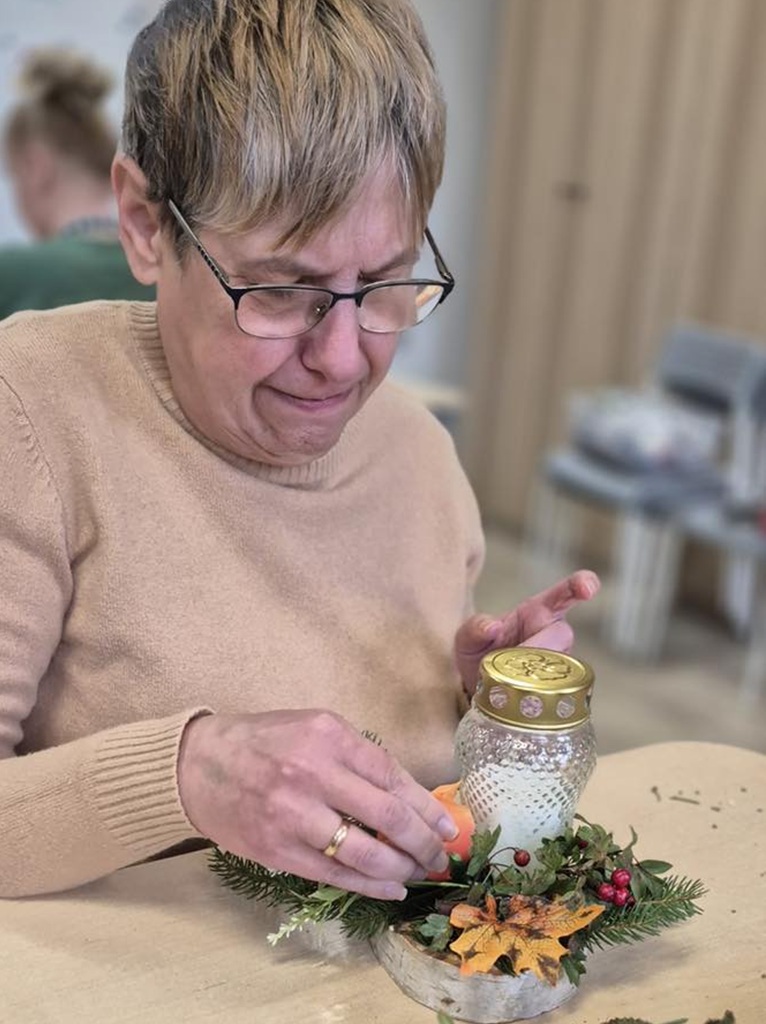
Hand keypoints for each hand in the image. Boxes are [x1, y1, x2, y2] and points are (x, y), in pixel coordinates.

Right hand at [177, 709, 456, 899]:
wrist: (198, 764)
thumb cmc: (264, 741)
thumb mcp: (314, 728)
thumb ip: (357, 756)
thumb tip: (410, 797)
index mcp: (328, 736)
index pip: (392, 776)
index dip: (426, 806)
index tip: (447, 826)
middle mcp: (313, 774)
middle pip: (387, 816)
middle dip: (423, 842)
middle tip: (440, 856)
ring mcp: (293, 815)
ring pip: (365, 853)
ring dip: (401, 868)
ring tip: (418, 872)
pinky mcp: (277, 850)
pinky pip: (334, 874)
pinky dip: (369, 885)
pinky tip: (390, 888)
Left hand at [454, 570, 599, 694]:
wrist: (479, 688)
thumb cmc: (479, 653)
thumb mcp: (467, 637)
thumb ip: (474, 628)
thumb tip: (492, 626)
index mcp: (537, 611)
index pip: (565, 593)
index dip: (580, 585)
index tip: (587, 589)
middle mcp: (553, 633)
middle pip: (562, 634)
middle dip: (541, 646)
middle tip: (515, 660)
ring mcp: (559, 661)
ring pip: (563, 663)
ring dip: (539, 671)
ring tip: (510, 679)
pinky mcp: (560, 687)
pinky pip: (561, 689)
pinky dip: (542, 693)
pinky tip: (525, 698)